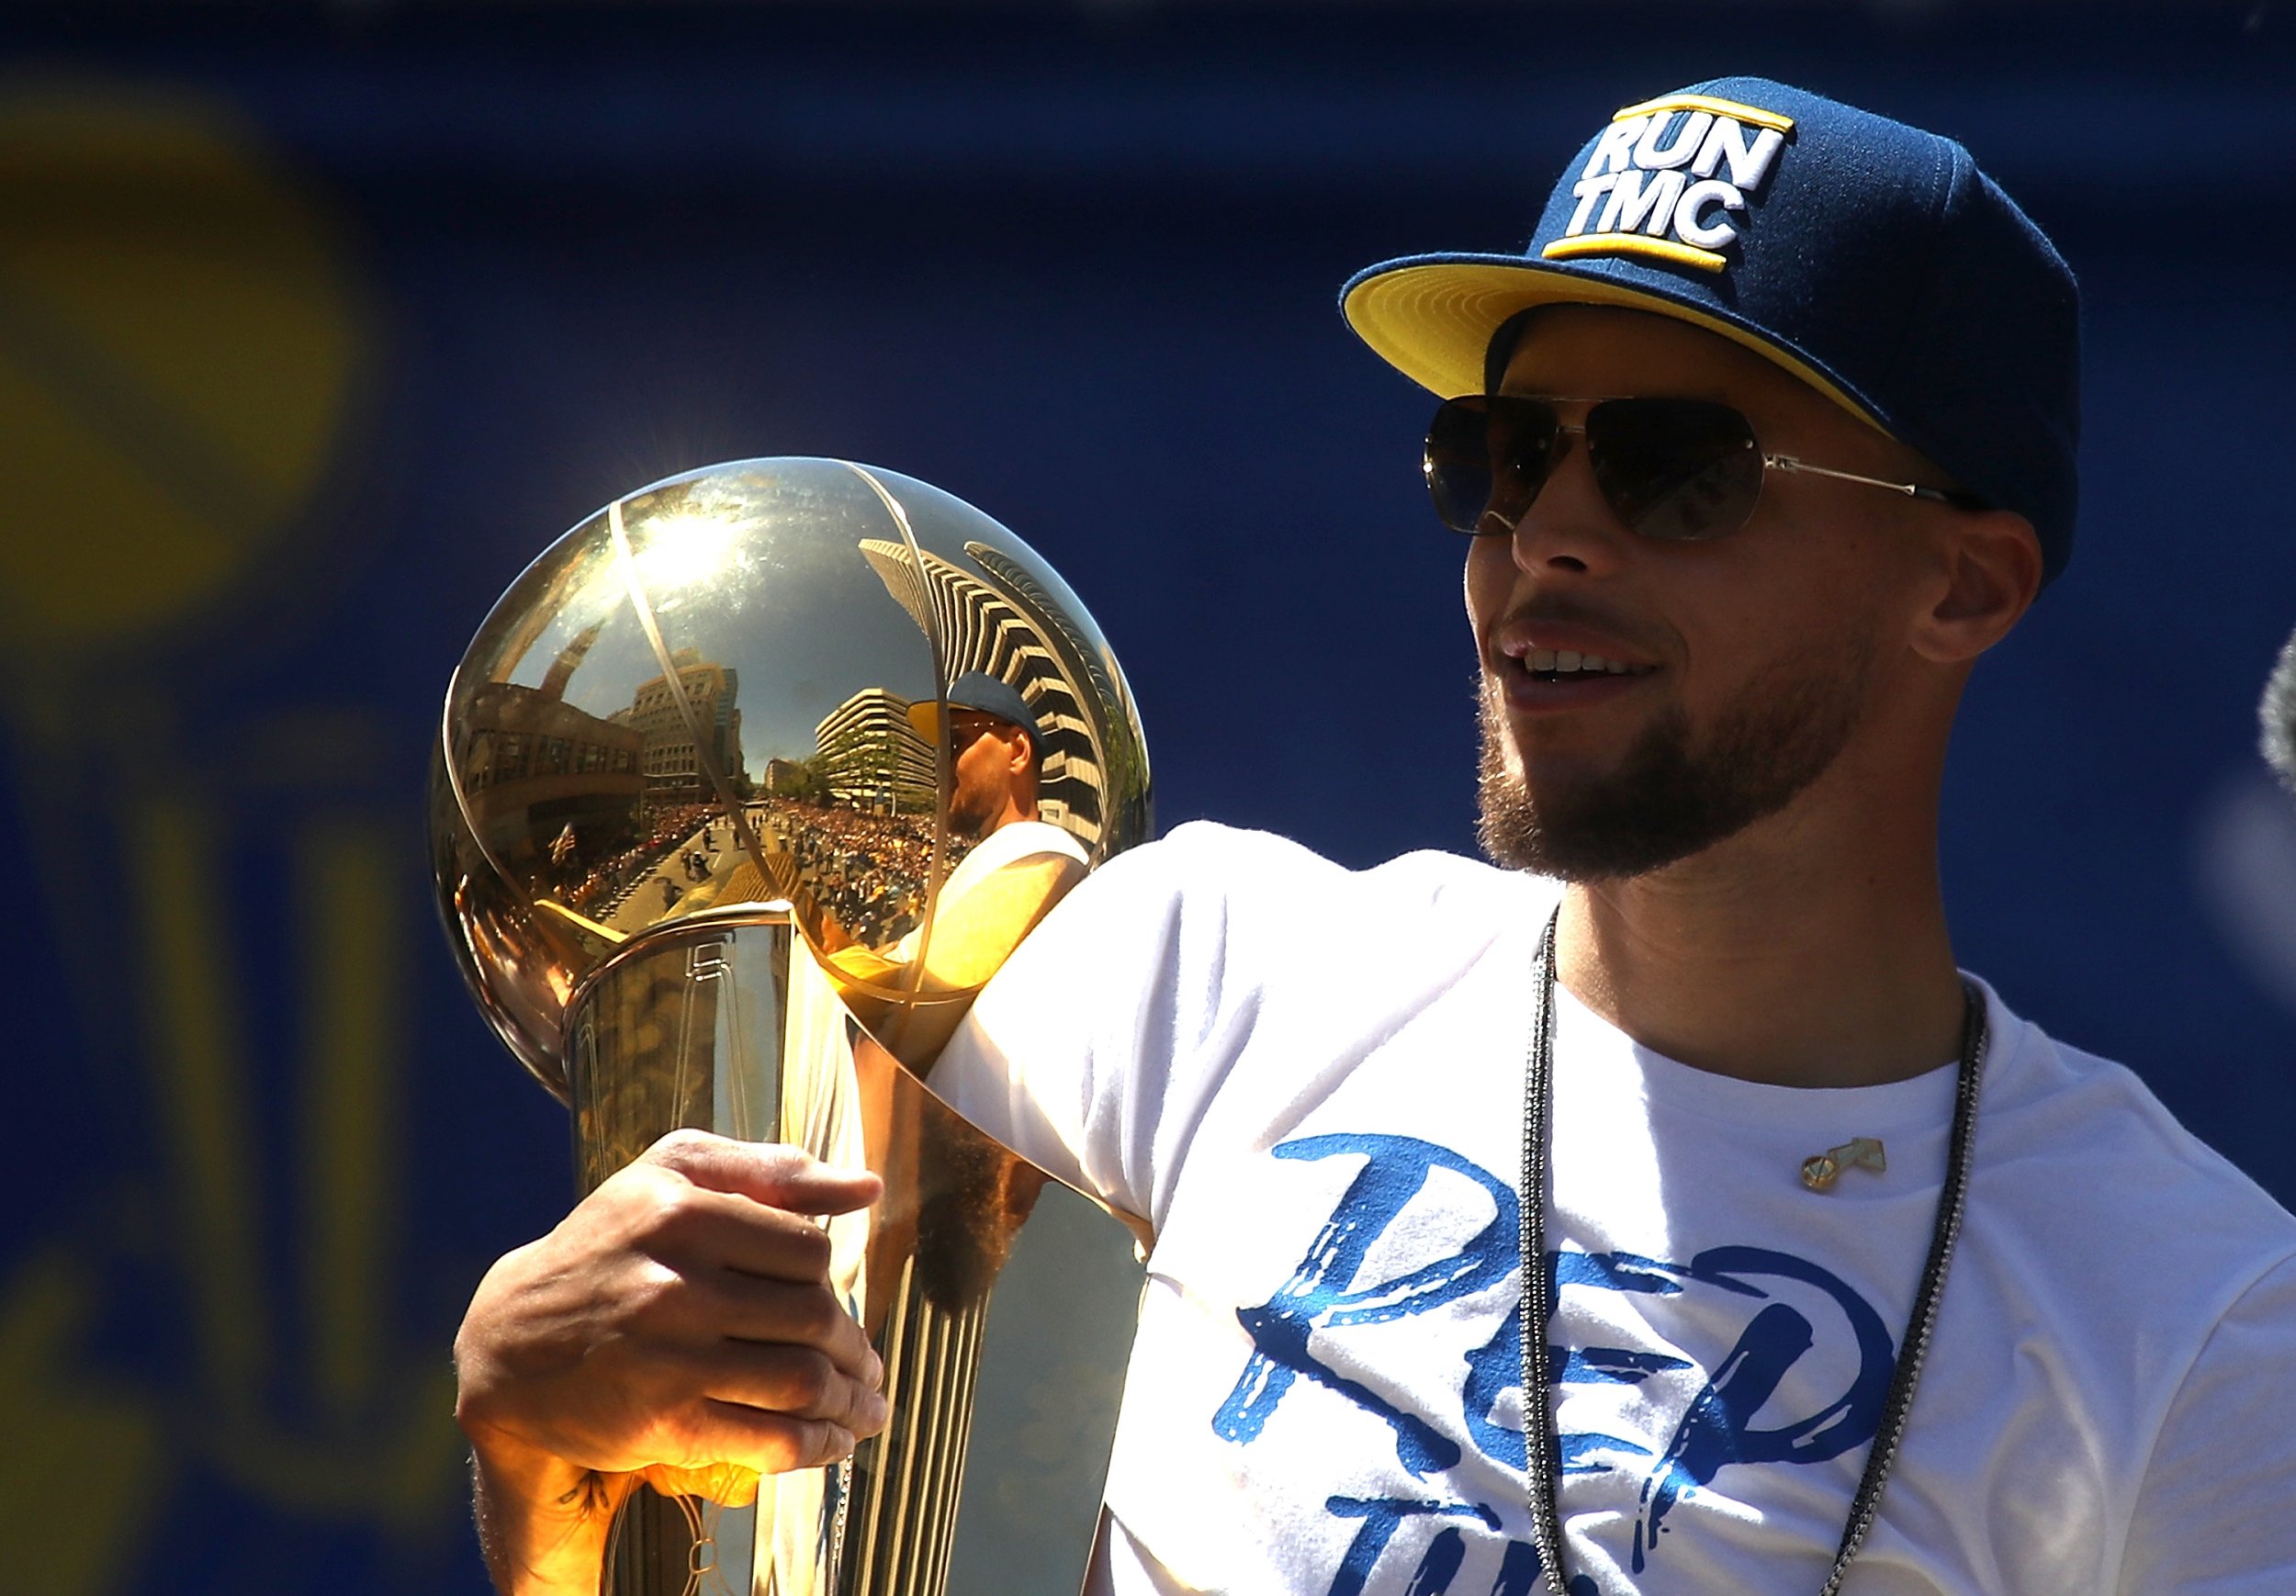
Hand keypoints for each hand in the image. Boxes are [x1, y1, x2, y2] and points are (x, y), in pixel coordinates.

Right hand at [453, 1131, 886, 1590]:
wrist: (511, 1341)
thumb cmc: (611, 1245)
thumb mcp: (673, 1176)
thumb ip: (771, 1171)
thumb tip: (867, 1188)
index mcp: (682, 1209)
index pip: (807, 1250)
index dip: (832, 1281)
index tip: (836, 1302)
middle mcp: (674, 1282)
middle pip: (814, 1318)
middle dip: (856, 1349)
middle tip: (868, 1367)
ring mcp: (668, 1356)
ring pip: (803, 1380)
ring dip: (851, 1402)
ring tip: (866, 1408)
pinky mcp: (662, 1423)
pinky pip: (771, 1437)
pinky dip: (818, 1445)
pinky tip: (833, 1442)